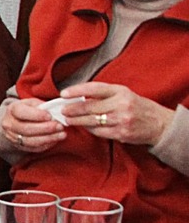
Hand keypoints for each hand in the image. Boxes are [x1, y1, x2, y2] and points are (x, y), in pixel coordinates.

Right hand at [0, 96, 67, 154]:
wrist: (14, 122)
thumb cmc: (27, 110)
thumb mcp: (32, 103)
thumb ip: (42, 106)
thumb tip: (56, 112)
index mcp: (12, 109)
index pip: (22, 113)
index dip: (37, 115)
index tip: (50, 116)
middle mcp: (9, 124)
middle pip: (26, 128)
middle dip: (45, 128)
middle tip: (59, 126)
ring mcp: (12, 136)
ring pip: (30, 141)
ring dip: (48, 138)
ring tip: (61, 134)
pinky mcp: (18, 146)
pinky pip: (33, 148)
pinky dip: (46, 144)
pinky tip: (55, 140)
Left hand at [58, 81, 173, 147]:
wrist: (159, 124)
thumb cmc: (137, 107)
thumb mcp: (123, 94)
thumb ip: (104, 95)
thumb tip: (78, 97)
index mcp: (120, 91)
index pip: (94, 89)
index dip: (77, 90)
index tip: (63, 93)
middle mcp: (121, 104)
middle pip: (90, 107)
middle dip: (72, 109)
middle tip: (62, 111)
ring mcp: (121, 120)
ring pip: (92, 121)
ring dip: (77, 121)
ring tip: (68, 120)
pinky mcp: (121, 133)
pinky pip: (99, 132)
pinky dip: (89, 129)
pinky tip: (84, 127)